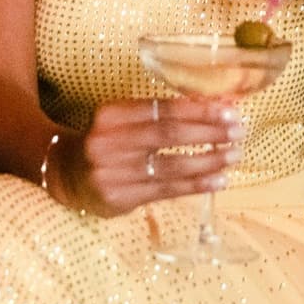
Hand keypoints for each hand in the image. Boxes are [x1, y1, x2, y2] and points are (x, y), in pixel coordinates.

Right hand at [48, 97, 241, 217]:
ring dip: (207, 161)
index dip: (197, 109)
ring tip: (233, 155)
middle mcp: (107, 141)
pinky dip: (196, 185)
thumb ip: (161, 116)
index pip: (160, 109)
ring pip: (170, 165)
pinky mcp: (119, 197)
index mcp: (110, 114)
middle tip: (237, 131)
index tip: (228, 109)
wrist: (65, 175)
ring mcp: (112, 172)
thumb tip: (214, 106)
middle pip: (167, 135)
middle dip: (207, 132)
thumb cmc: (107, 143)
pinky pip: (165, 190)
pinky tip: (218, 181)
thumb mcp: (123, 122)